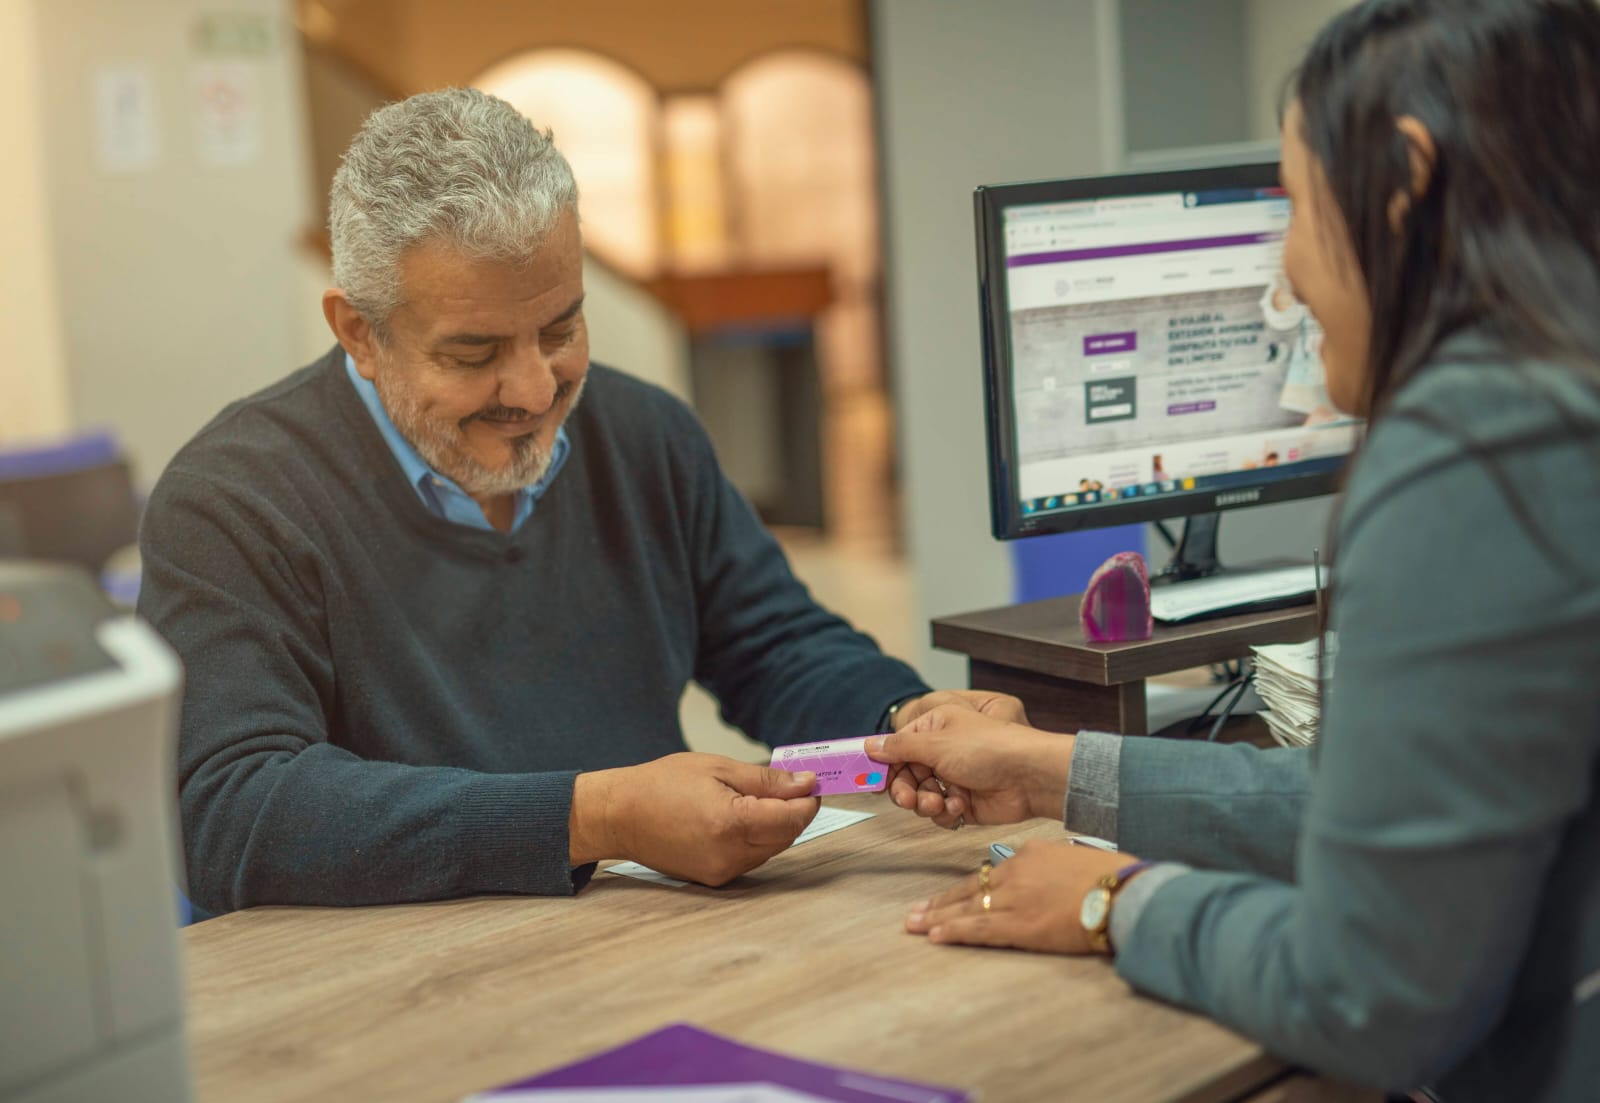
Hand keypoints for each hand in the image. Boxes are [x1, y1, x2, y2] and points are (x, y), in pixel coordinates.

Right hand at [570, 753, 819, 886]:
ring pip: (771, 849)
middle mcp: (729, 855)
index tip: (811, 782)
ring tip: (755, 798)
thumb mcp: (718, 768)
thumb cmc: (662, 784)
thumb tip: (805, 784)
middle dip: (794, 812)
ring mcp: (721, 871)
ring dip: (775, 825)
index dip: (808, 800)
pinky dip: (756, 838)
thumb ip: (766, 780)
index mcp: (731, 823)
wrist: (619, 815)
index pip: (792, 819)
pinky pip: (751, 857)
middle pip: (786, 837)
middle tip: (790, 785)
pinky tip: (739, 817)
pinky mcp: (714, 878)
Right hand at [880, 691, 1029, 827]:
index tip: (872, 779)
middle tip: (907, 798)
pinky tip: (958, 806)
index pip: (898, 747)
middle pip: (906, 776)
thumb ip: (899, 747)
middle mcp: (943, 752)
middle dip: (905, 789)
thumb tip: (870, 745)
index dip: (885, 765)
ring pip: (921, 797)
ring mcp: (954, 778)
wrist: (1029, 777)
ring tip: (939, 803)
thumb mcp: (937, 743)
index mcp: (935, 728)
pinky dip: (946, 812)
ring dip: (926, 802)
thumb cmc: (990, 748)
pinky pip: (940, 812)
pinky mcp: (964, 802)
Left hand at [907, 841, 1138, 954]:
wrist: (1125, 893)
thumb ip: (1051, 870)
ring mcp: (1016, 898)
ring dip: (938, 918)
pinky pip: (980, 929)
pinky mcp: (1021, 925)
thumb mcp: (1075, 861)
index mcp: (1029, 855)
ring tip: (914, 925)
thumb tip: (1045, 882)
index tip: (948, 896)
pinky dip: (954, 932)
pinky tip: (935, 936)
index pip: (989, 873)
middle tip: (914, 911)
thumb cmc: (1112, 878)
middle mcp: (1015, 873)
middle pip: (970, 889)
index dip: (965, 888)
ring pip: (968, 908)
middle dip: (940, 902)